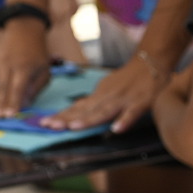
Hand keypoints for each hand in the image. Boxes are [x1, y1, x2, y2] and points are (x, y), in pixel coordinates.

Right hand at [0, 18, 53, 119]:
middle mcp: (6, 63)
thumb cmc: (36, 54)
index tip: (9, 116)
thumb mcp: (44, 70)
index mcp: (24, 67)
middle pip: (1, 85)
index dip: (13, 102)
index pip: (17, 87)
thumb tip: (24, 105)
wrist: (24, 30)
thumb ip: (35, 88)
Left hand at [42, 51, 168, 131]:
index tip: (43, 123)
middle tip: (49, 126)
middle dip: (67, 119)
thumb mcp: (105, 89)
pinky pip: (132, 113)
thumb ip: (92, 103)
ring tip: (74, 128)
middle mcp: (107, 98)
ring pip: (104, 111)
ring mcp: (123, 100)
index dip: (61, 116)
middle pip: (85, 110)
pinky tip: (116, 130)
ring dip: (89, 120)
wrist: (150, 63)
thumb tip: (72, 112)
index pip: (76, 108)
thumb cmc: (126, 80)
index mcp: (98, 96)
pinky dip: (124, 120)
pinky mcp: (140, 103)